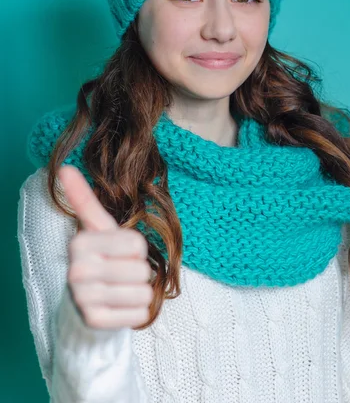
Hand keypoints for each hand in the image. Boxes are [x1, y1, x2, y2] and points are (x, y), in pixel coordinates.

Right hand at [57, 165, 153, 329]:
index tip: (118, 254)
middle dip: (138, 273)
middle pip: (142, 270)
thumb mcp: (95, 229)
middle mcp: (77, 271)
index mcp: (80, 243)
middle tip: (119, 275)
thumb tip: (64, 167)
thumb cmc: (98, 260)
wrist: (82, 306)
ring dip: (139, 293)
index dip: (136, 251)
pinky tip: (119, 309)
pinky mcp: (95, 323)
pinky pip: (140, 315)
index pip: (137, 245)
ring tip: (119, 291)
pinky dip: (137, 312)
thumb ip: (83, 199)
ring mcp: (84, 299)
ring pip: (143, 293)